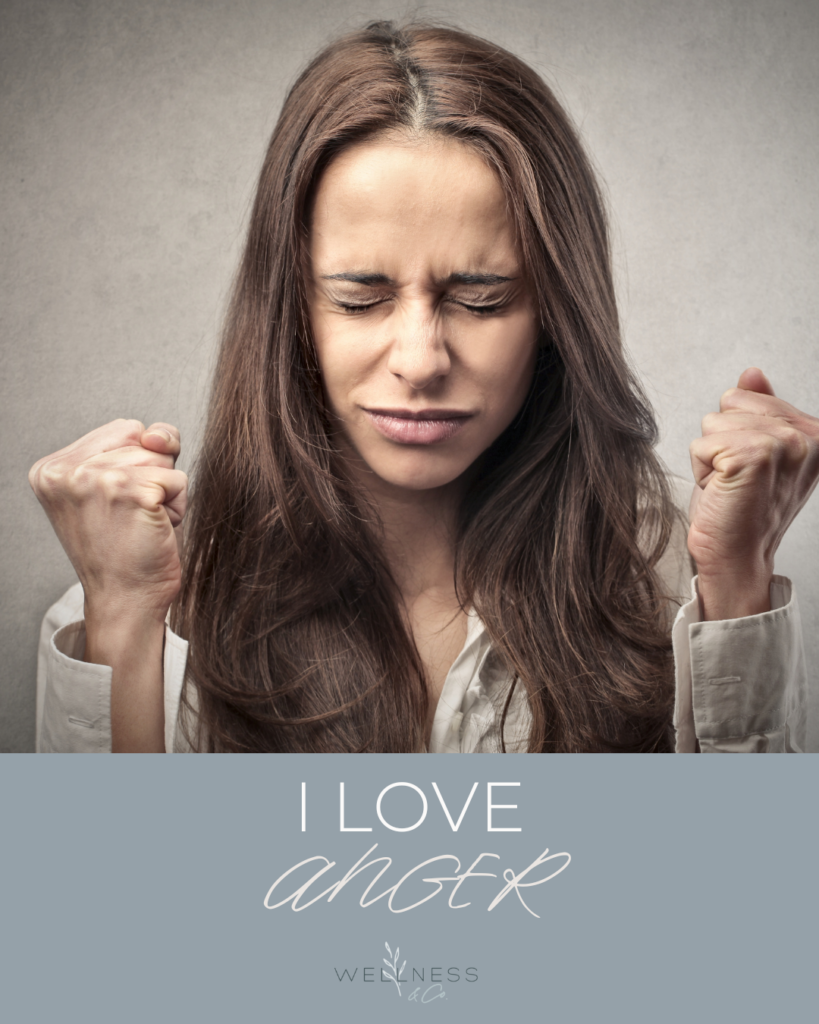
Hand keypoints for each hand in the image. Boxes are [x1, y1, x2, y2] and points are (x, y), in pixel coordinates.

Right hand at [29, 419, 187, 625]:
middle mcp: (65, 471)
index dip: (137, 464)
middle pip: (142, 438)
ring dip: (164, 493)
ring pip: (162, 458)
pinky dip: (177, 505)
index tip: (116, 505)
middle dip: (151, 475)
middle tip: (129, 516)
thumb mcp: (118, 484)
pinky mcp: (132, 491)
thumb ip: (141, 444)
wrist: (125, 599)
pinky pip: (177, 479)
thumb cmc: (124, 546)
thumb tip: (157, 435)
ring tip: (139, 523)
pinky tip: (153, 529)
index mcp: (51, 468)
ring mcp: (97, 479)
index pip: (123, 429)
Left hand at [688, 368, 818, 619]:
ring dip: (711, 456)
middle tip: (737, 478)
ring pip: (712, 422)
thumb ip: (759, 411)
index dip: (734, 432)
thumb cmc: (742, 509)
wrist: (736, 556)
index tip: (751, 467)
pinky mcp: (753, 457)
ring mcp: (783, 444)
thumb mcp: (754, 451)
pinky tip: (721, 490)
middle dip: (721, 441)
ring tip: (730, 485)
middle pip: (728, 403)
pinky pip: (702, 444)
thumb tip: (753, 374)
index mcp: (814, 432)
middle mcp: (807, 436)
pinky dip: (701, 469)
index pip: (746, 396)